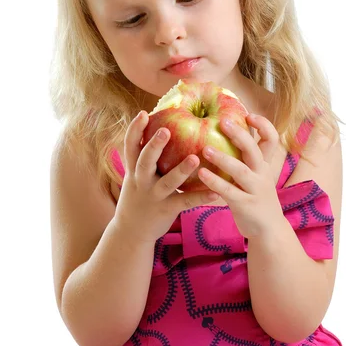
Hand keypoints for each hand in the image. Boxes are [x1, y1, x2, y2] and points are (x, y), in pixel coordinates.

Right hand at [114, 111, 219, 244]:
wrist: (130, 232)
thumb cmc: (139, 196)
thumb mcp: (136, 176)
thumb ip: (145, 157)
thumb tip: (160, 127)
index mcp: (133, 169)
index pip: (130, 146)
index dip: (135, 129)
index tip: (143, 113)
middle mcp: (141, 181)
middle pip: (145, 160)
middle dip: (154, 146)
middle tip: (166, 130)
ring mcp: (153, 196)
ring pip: (167, 182)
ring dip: (181, 170)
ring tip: (194, 158)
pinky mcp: (166, 210)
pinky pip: (185, 202)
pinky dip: (200, 197)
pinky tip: (216, 192)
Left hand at [198, 113, 283, 237]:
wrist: (269, 231)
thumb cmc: (255, 197)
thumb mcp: (255, 176)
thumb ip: (244, 159)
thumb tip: (227, 133)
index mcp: (264, 164)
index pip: (271, 139)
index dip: (263, 125)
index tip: (248, 114)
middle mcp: (262, 174)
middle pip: (254, 150)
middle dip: (240, 134)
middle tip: (222, 121)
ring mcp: (256, 189)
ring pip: (241, 170)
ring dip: (223, 158)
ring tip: (205, 149)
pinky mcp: (246, 205)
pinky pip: (229, 191)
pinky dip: (215, 182)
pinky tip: (201, 174)